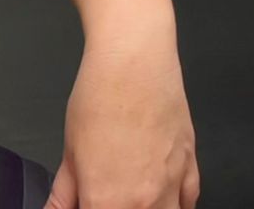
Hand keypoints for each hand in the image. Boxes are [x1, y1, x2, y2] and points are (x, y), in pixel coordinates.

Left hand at [46, 28, 198, 208]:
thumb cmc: (102, 94)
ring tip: (132, 196)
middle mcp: (144, 201)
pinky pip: (189, 201)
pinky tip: (161, 197)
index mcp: (107, 201)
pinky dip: (176, 204)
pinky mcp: (190, 164)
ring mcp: (172, 184)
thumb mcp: (69, 151)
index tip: (88, 201)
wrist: (134, 59)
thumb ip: (63, 195)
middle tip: (110, 197)